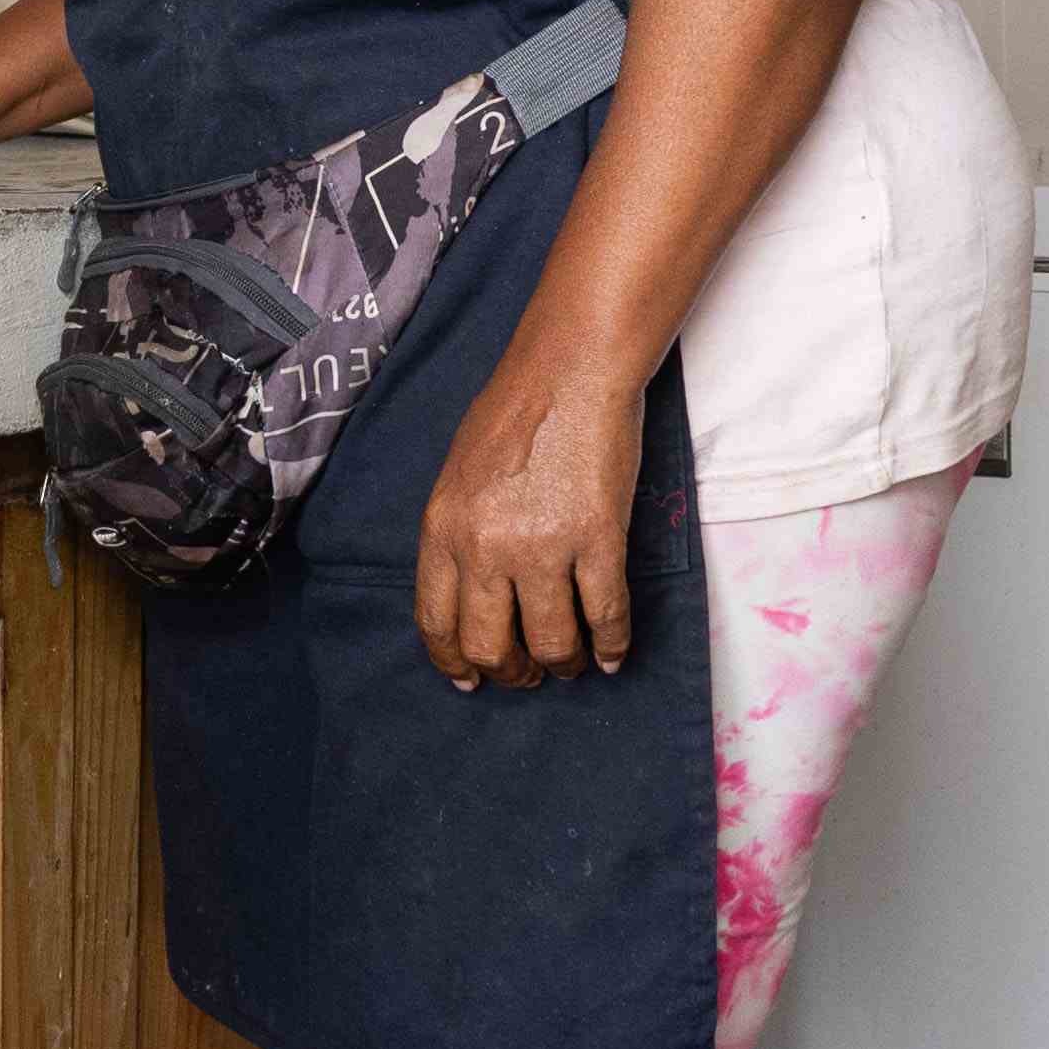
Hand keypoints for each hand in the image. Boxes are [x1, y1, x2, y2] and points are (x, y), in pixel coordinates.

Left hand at [414, 350, 643, 688]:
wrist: (570, 370)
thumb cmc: (514, 411)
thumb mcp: (458, 475)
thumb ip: (458, 534)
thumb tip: (471, 593)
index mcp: (442, 527)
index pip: (436, 620)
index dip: (453, 660)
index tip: (469, 678)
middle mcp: (484, 546)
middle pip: (490, 646)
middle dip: (512, 673)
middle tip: (529, 674)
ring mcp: (542, 546)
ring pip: (550, 642)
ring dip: (563, 664)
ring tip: (571, 663)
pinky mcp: (597, 539)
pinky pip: (604, 616)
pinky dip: (610, 646)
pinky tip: (611, 654)